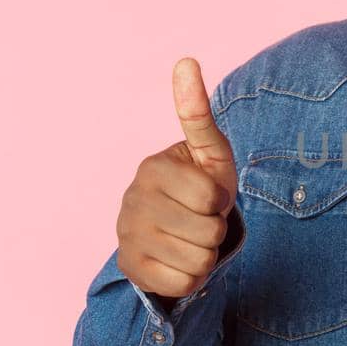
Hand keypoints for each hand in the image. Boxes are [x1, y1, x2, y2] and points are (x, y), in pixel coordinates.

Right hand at [116, 57, 239, 298]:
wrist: (172, 230)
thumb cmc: (198, 186)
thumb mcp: (208, 151)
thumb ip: (197, 112)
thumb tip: (186, 60)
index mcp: (152, 167)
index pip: (212, 199)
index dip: (220, 200)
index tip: (207, 194)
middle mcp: (132, 199)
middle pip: (207, 233)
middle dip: (215, 230)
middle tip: (199, 220)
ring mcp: (126, 235)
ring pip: (198, 261)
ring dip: (205, 255)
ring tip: (190, 238)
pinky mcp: (129, 268)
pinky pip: (183, 284)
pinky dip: (191, 278)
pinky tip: (178, 260)